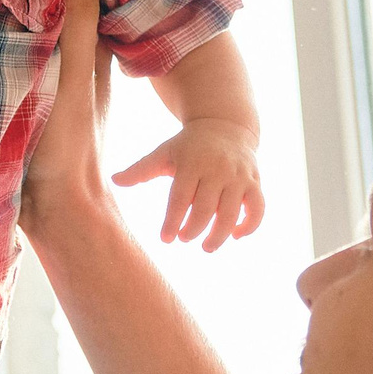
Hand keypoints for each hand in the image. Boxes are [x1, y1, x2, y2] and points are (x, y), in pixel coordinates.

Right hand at [18, 0, 113, 242]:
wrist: (54, 213)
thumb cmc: (73, 142)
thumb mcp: (77, 72)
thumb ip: (81, 18)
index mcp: (92, 53)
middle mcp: (68, 66)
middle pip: (50, 11)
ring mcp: (41, 86)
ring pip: (25, 36)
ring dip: (5, 9)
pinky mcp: (16, 105)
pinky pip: (4, 62)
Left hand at [114, 119, 264, 251]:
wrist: (225, 126)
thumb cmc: (188, 146)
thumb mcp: (164, 152)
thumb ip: (141, 169)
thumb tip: (114, 180)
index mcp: (192, 163)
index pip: (180, 197)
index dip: (172, 220)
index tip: (165, 239)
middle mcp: (218, 169)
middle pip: (206, 207)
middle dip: (193, 228)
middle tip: (183, 239)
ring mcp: (239, 176)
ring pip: (232, 212)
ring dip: (219, 234)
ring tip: (206, 248)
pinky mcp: (254, 182)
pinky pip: (258, 208)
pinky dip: (250, 225)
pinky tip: (235, 237)